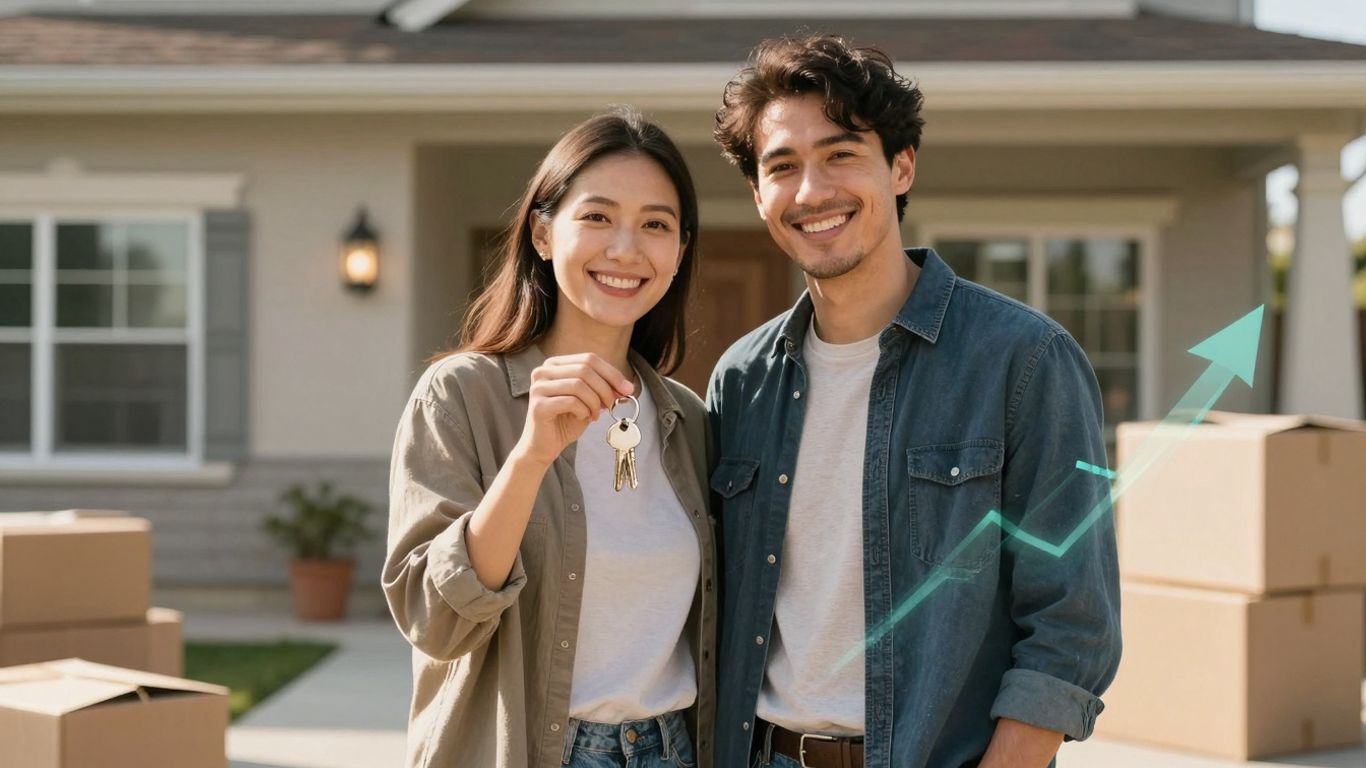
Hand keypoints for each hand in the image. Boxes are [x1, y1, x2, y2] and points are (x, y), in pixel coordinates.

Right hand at [514, 353, 634, 466]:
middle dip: (605, 388)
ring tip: (595, 415)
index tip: (628, 389)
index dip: (612, 373)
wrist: (543, 446)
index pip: (589, 359)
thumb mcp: (589, 401)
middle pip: (585, 369)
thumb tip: (627, 386)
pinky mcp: (538, 406)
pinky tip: (583, 418)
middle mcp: (543, 371)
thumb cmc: (565, 422)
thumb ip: (604, 389)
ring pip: (578, 384)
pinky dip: (584, 411)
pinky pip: (571, 401)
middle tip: (611, 405)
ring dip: (595, 402)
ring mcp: (538, 387)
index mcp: (555, 364)